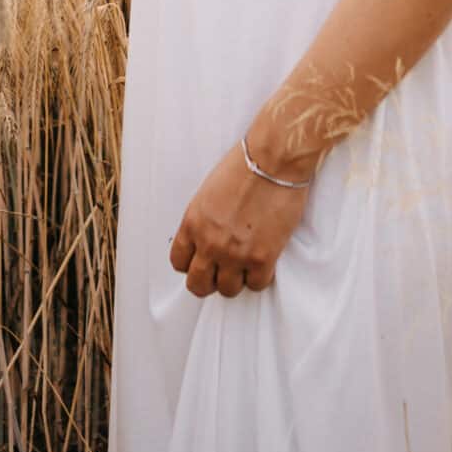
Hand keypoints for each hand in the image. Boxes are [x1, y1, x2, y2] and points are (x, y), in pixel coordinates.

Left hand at [169, 139, 312, 296]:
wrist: (273, 160)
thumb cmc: (244, 166)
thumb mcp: (208, 193)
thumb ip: (203, 221)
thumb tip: (206, 237)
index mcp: (192, 223)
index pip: (179, 262)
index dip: (191, 265)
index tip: (201, 261)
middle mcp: (209, 242)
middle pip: (198, 284)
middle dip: (208, 281)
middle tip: (221, 273)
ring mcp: (235, 253)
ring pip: (227, 290)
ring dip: (236, 280)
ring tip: (244, 266)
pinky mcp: (262, 257)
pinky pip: (257, 284)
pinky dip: (260, 277)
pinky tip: (263, 263)